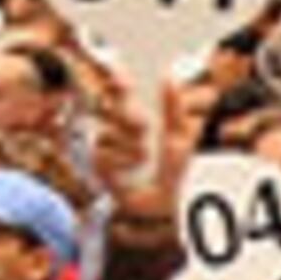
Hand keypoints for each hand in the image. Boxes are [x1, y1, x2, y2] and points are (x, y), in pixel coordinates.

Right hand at [90, 66, 199, 228]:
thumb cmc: (177, 172)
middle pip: (112, 111)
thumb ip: (173, 108)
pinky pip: (102, 155)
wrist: (168, 204)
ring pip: (108, 134)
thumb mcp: (179, 136)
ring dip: (130, 147)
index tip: (119, 75)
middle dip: (128, 119)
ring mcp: (108, 148)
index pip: (121, 93)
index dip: (117, 82)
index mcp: (138, 118)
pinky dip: (121, 163)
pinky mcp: (101, 167)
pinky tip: (130, 172)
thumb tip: (168, 78)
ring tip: (144, 159)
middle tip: (144, 128)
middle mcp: (120, 130)